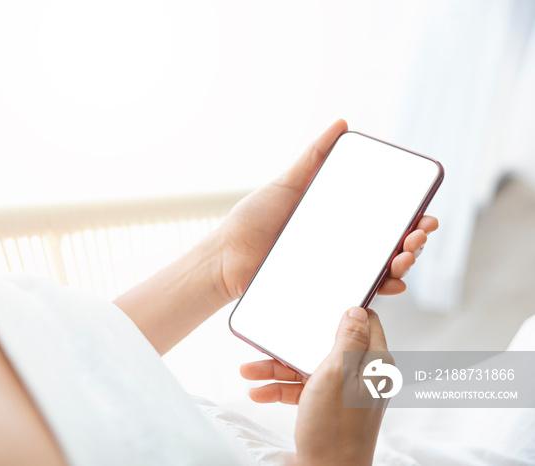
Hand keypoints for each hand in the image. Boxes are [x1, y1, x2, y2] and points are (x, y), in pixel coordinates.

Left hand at [215, 119, 438, 302]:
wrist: (227, 257)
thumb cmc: (253, 219)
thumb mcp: (286, 183)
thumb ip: (313, 156)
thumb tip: (342, 124)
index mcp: (339, 218)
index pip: (385, 218)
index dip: (411, 217)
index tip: (425, 213)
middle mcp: (344, 243)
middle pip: (392, 243)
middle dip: (415, 240)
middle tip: (419, 234)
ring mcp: (336, 267)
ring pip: (382, 268)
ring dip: (404, 263)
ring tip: (405, 255)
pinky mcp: (325, 289)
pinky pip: (358, 291)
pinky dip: (381, 288)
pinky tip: (392, 283)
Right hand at [241, 307, 388, 465]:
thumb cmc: (335, 429)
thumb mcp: (337, 374)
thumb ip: (348, 339)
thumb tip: (356, 309)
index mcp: (373, 363)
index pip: (365, 323)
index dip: (342, 311)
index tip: (318, 303)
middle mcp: (361, 375)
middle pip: (327, 345)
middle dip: (294, 344)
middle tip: (272, 338)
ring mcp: (344, 392)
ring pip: (310, 367)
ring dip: (278, 368)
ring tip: (250, 369)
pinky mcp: (329, 407)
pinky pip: (303, 389)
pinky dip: (281, 389)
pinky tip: (259, 392)